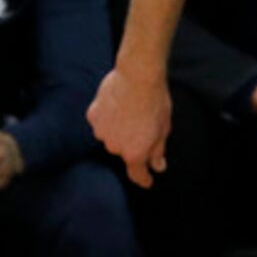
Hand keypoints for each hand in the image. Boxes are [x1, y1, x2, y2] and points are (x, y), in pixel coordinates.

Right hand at [89, 66, 170, 186]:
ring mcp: (101, 132)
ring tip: (129, 109)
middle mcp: (115, 147)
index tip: (147, 181)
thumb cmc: (155, 101)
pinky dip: (107, 115)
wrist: (138, 75)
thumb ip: (158, 151)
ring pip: (110, 135)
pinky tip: (117, 103)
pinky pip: (100, 120)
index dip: (143, 179)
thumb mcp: (164, 128)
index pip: (137, 174)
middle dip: (132, 141)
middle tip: (142, 122)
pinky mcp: (93, 116)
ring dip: (118, 128)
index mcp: (135, 153)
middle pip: (124, 150)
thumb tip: (158, 166)